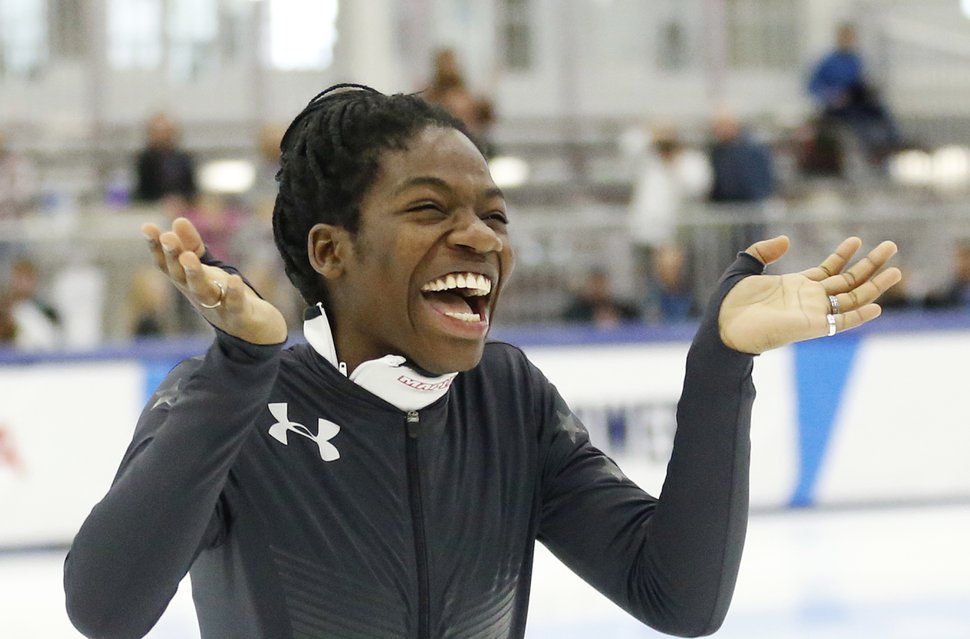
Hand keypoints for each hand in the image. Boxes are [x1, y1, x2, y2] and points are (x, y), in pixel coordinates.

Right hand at [142, 217, 287, 344]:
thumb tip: (177, 221)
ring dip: (195, 275)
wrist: (254, 332)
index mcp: (188, 283)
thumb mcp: (208, 270)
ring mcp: (218, 307)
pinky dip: (233, 293)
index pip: (167, 265)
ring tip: (189, 257)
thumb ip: (193, 247)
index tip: (148, 228)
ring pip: (202, 291)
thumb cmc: (225, 296)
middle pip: (181, 277)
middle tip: (167, 237)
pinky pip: (235, 305)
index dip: (157, 248)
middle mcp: (198, 295)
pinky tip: (234, 279)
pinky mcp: (241, 316)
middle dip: (174, 257)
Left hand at [719, 236, 901, 353]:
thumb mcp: (744, 268)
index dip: (843, 255)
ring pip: (852, 298)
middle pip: (848, 281)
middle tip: (891, 246)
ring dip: (875, 285)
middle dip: (870, 264)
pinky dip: (859, 315)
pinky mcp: (812, 326)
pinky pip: (841, 321)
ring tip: (897, 269)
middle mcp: (809, 299)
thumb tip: (785, 240)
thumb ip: (762, 252)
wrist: (722, 326)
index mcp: (795, 286)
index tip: (857, 240)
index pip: (828, 270)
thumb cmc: (729, 303)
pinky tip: (877, 305)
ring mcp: (813, 312)